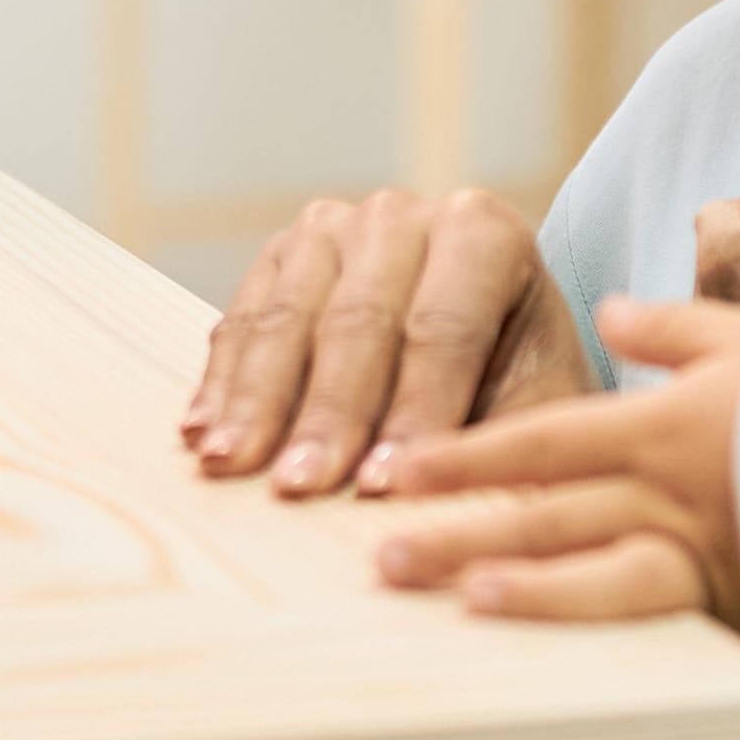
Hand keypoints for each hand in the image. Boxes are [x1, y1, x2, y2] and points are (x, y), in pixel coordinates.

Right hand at [186, 188, 587, 494]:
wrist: (475, 347)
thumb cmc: (513, 390)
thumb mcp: (534, 414)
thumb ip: (507, 451)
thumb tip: (479, 523)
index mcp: (485, 234)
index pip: (443, 330)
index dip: (412, 410)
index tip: (381, 486)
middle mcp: (403, 215)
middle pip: (358, 322)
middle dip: (328, 414)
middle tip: (300, 487)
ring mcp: (330, 227)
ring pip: (288, 319)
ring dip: (258, 402)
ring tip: (232, 467)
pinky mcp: (275, 257)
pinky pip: (240, 322)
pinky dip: (221, 383)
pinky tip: (204, 437)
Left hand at [364, 295, 739, 632]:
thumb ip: (669, 326)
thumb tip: (610, 308)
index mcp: (660, 424)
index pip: (540, 440)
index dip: (464, 455)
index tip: (395, 469)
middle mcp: (666, 492)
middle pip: (546, 513)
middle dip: (459, 532)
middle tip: (379, 554)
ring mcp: (699, 555)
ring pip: (594, 573)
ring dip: (521, 589)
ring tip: (458, 603)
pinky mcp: (734, 607)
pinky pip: (655, 624)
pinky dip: (602, 636)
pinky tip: (555, 656)